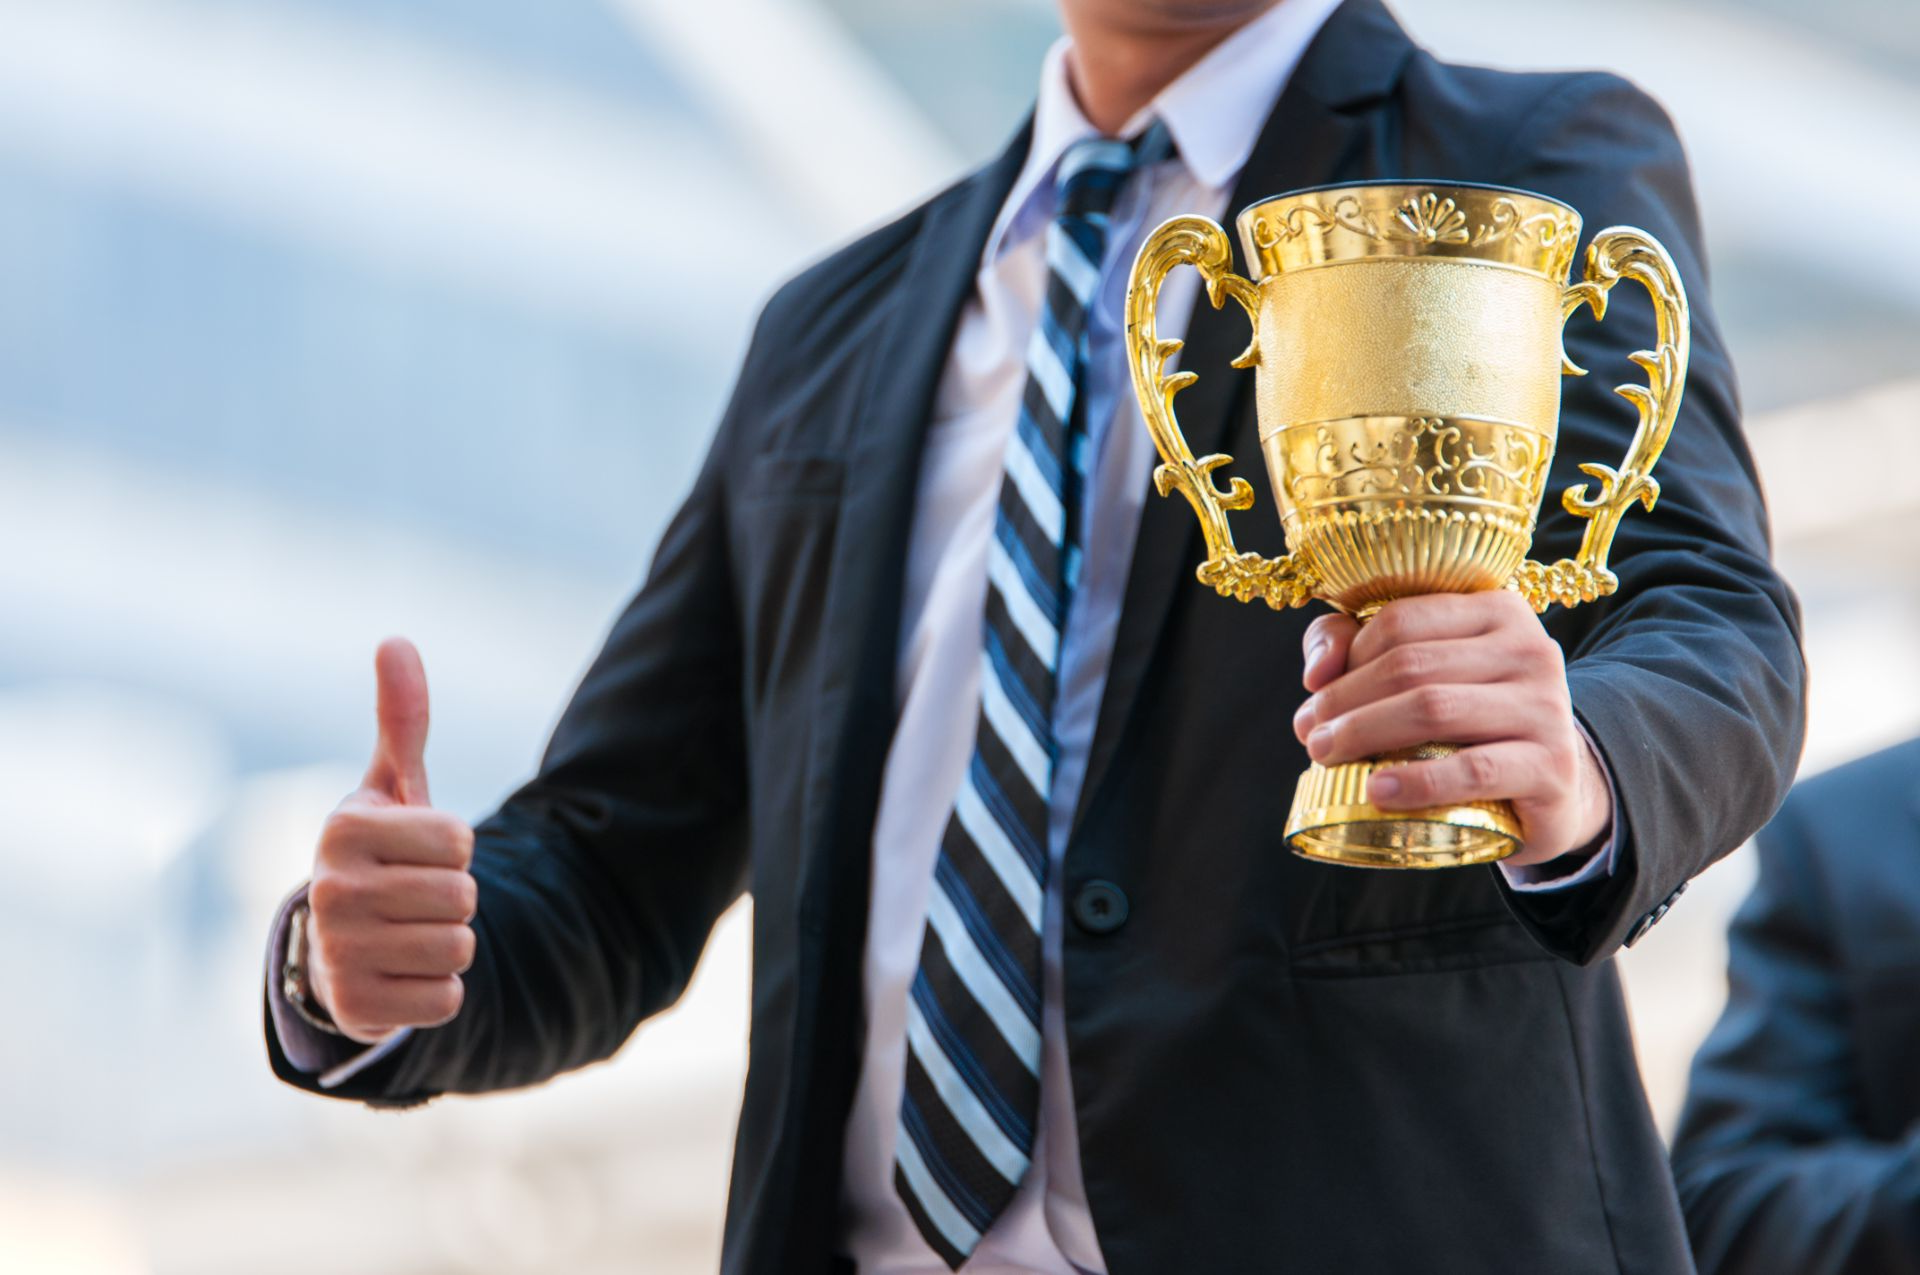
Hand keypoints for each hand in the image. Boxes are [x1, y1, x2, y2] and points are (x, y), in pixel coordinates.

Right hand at [306, 638, 476, 1042]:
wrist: (339, 943)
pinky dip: (437, 990)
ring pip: (459, 947)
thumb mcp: (389, 787)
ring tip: (409, 933)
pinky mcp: (355, 1007)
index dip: (455, 847)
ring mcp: (337, 953)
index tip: (417, 852)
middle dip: (454, 897)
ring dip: (448, 943)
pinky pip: (446, 999)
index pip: (459, 839)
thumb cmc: (379, 853)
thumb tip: (395, 640)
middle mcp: (329, 891)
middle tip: (413, 897)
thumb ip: (401, 720)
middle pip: (463, 895)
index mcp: (343, 831)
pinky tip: (402, 974)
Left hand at [1291, 592, 1611, 869]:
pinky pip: (1473, 769)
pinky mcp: (1550, 765)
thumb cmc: (1472, 723)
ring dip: (1365, 732)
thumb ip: (1354, 648)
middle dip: (1345, 699)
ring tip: (1325, 756)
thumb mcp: (1424, 674)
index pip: (1402, 620)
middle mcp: (1530, 649)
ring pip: (1436, 708)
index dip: (1347, 657)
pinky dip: (1418, 781)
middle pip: (1412, 664)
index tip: (1313, 697)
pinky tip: (1377, 791)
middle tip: (1308, 734)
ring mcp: (1546, 706)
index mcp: (1497, 611)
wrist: (1551, 786)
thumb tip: (1316, 672)